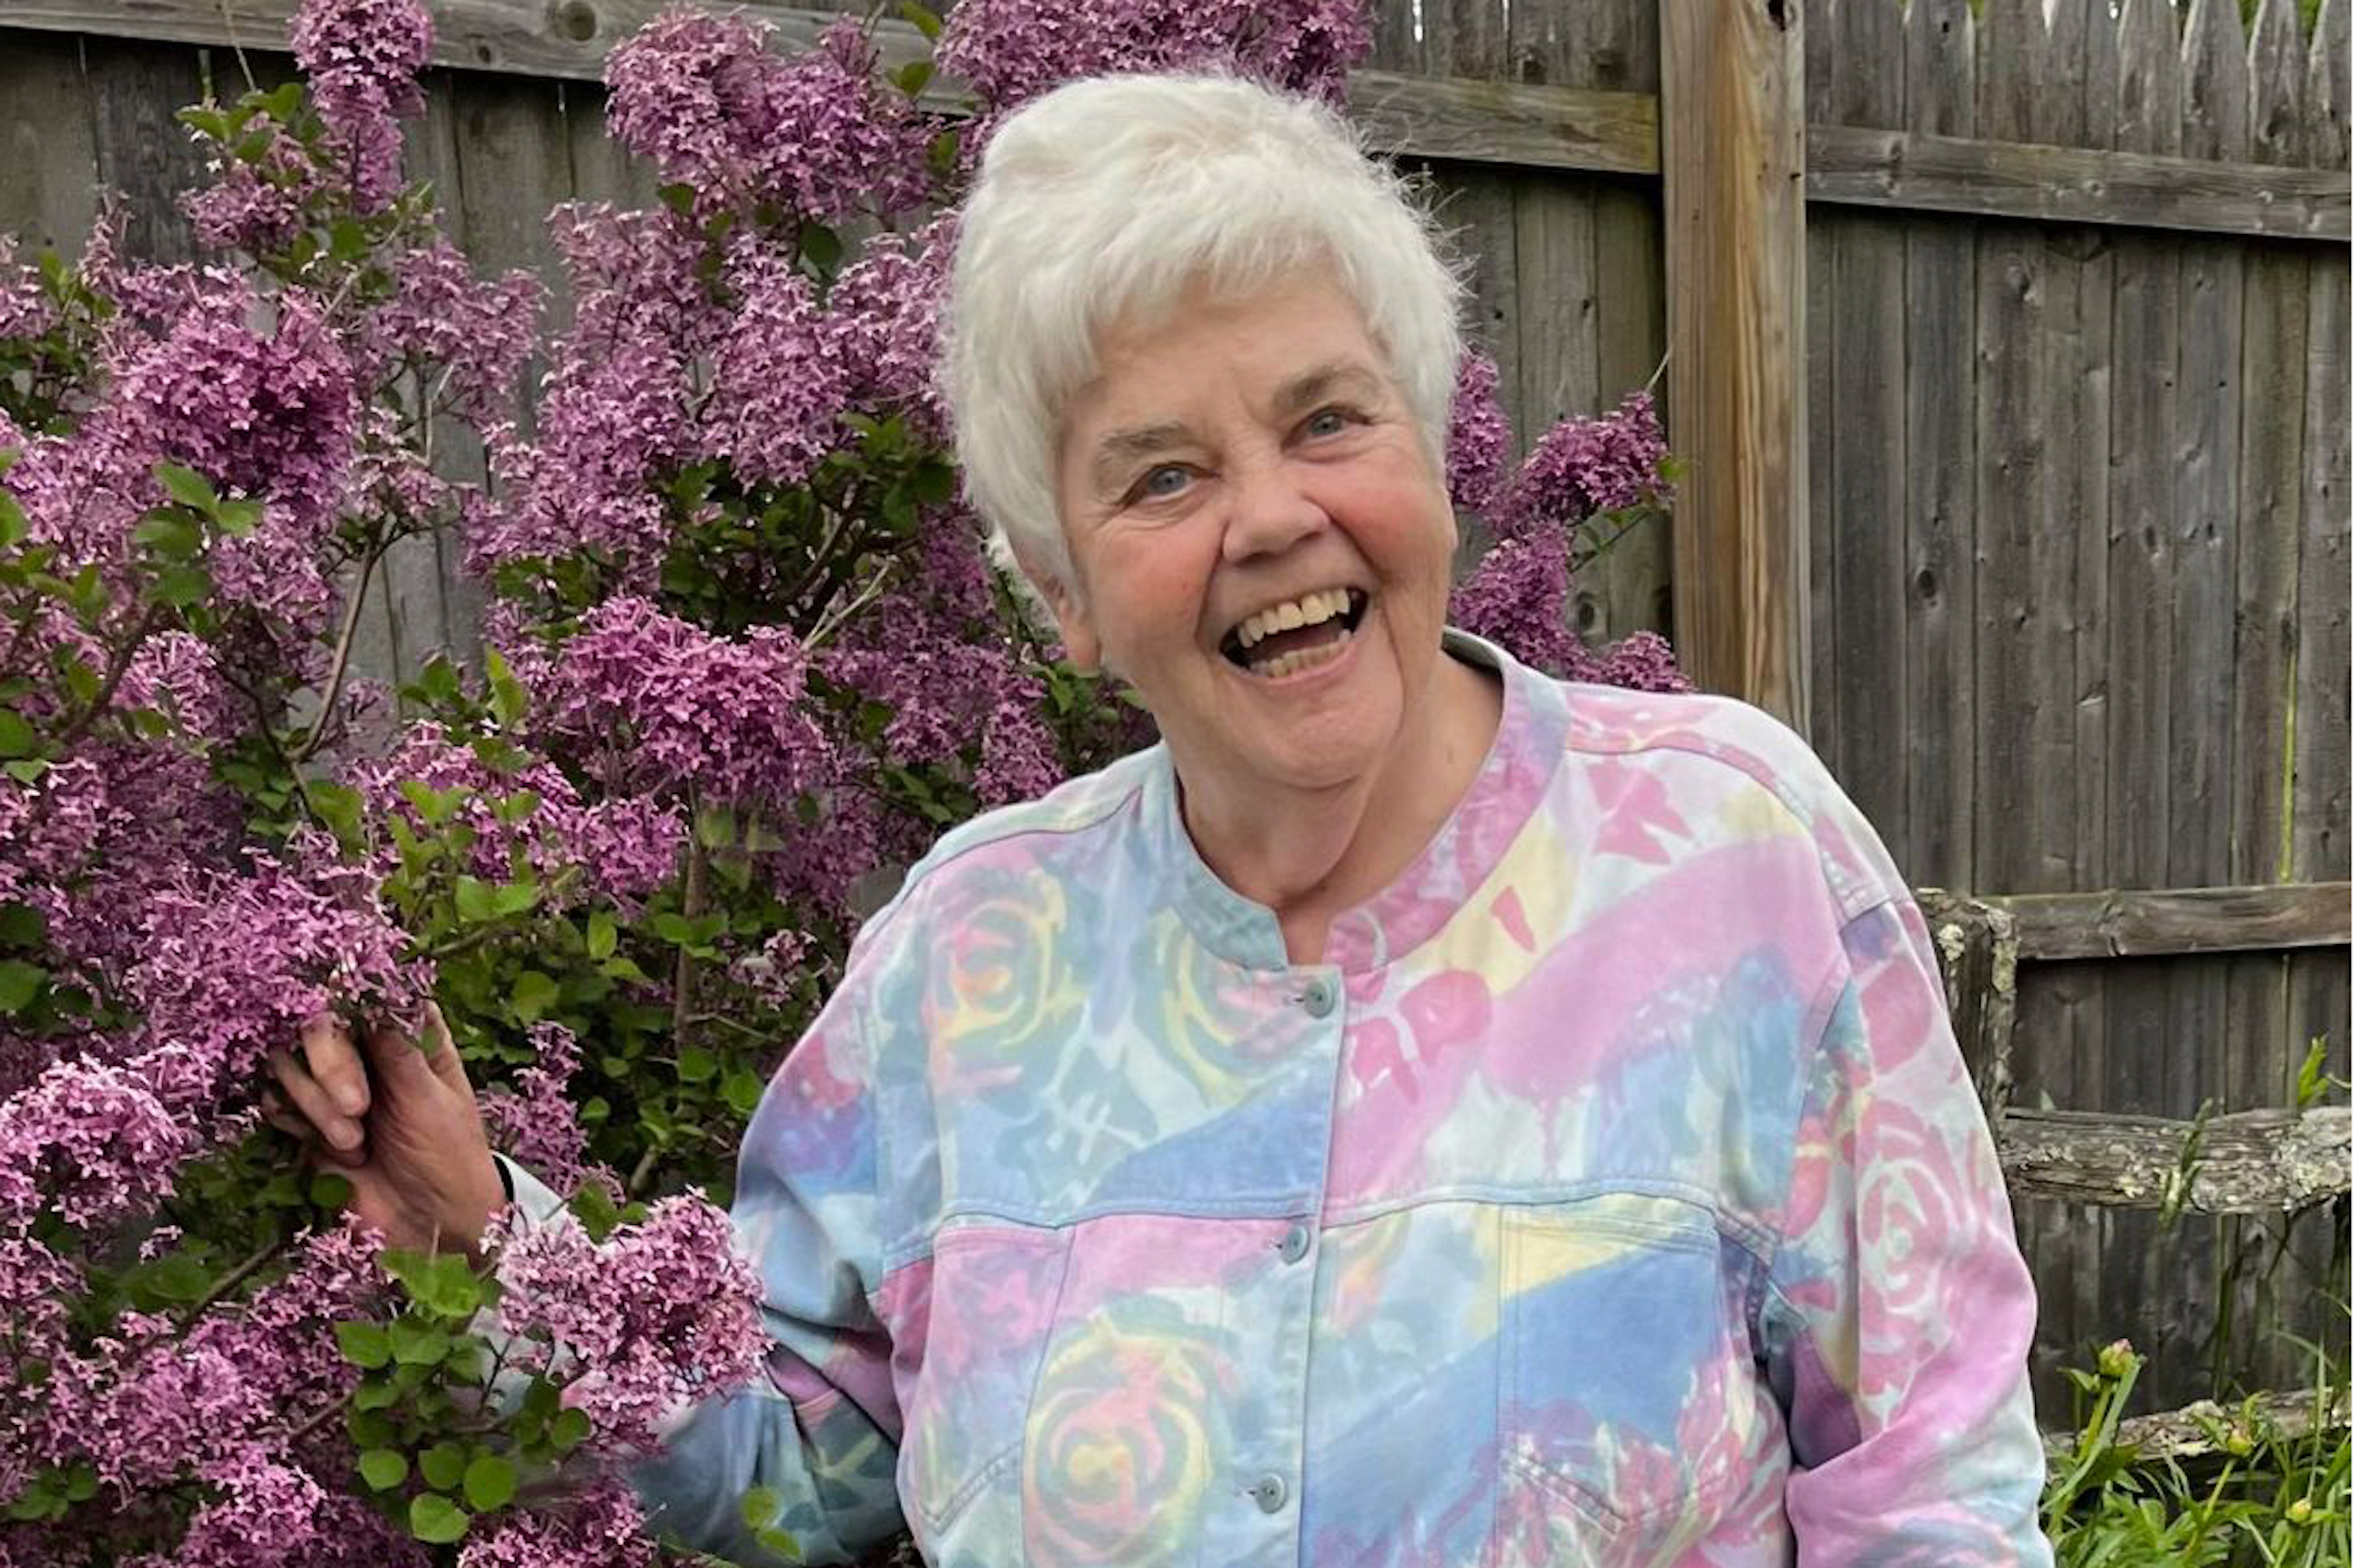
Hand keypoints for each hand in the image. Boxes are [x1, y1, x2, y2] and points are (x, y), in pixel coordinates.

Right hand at [264, 1002, 505, 1256]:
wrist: (432, 1223)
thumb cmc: (449, 1156)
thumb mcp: (432, 1102)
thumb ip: (401, 1053)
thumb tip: (379, 997)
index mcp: (409, 1036)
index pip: (368, 993)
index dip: (348, 995)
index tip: (340, 1011)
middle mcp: (367, 1051)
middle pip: (319, 1023)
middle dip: (330, 1063)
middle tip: (358, 1108)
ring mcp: (333, 1084)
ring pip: (288, 1060)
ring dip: (314, 1101)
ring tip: (354, 1143)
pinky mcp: (308, 1119)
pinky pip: (275, 1099)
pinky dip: (291, 1117)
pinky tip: (323, 1146)